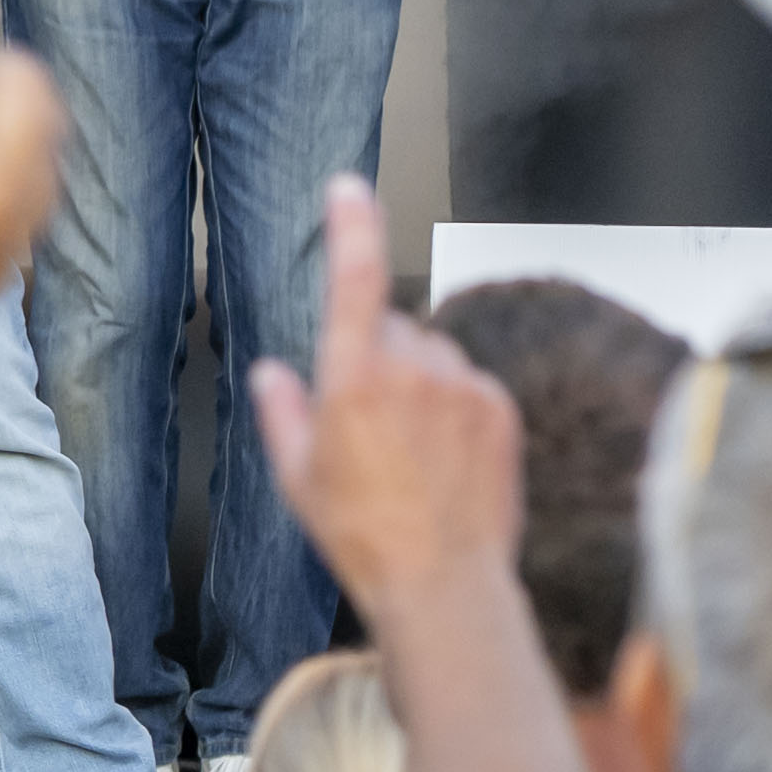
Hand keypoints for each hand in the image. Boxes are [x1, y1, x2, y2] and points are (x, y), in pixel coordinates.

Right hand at [244, 181, 520, 617]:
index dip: (350, 225)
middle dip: (377, 356)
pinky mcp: (499, 408)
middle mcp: (412, 369)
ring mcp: (463, 385)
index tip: (348, 187)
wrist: (444, 584)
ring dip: (418, 383)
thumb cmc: (361, 536)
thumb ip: (281, 411)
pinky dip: (454, 407)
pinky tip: (443, 460)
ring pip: (432, 356)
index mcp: (354, 378)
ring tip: (411, 453)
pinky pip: (468, 384)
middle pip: (391, 328)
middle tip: (367, 425)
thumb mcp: (297, 478)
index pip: (353, 278)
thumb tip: (272, 373)